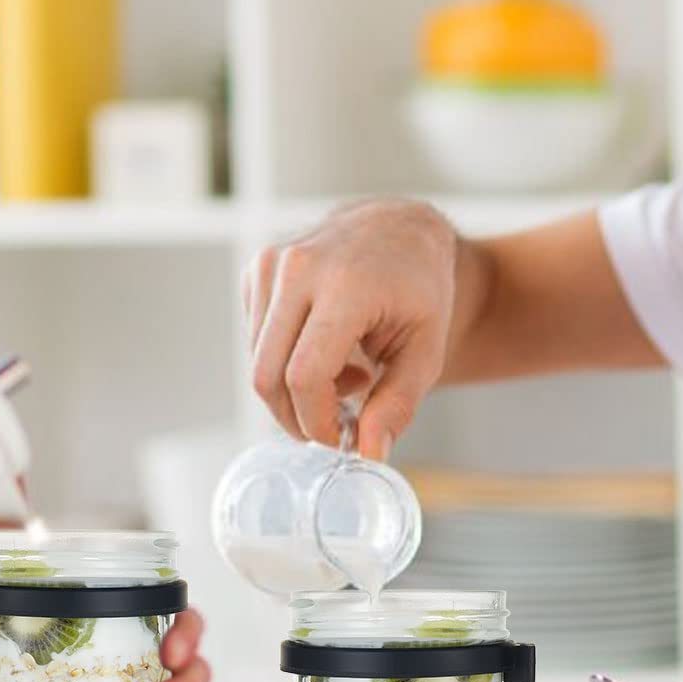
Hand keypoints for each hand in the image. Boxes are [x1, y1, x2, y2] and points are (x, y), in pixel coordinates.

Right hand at [245, 199, 457, 457]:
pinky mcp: (257, 270)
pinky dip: (285, 361)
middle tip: (335, 425)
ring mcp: (270, 264)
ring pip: (257, 362)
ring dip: (295, 388)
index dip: (316, 421)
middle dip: (296, 417)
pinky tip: (326, 350)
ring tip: (346, 375)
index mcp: (346, 285)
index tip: (340, 438)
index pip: (305, 375)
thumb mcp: (427, 349)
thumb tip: (368, 453)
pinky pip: (255, 340)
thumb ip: (398, 403)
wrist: (399, 228)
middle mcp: (298, 268)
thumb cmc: (419, 287)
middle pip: (267, 374)